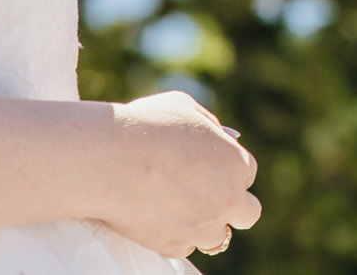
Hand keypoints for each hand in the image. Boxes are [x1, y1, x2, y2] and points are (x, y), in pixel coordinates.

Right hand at [99, 91, 260, 258]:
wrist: (109, 159)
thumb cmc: (144, 125)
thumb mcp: (184, 108)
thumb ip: (209, 124)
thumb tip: (226, 135)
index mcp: (235, 163)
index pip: (247, 173)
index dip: (228, 172)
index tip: (210, 171)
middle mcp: (226, 199)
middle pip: (248, 214)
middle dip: (232, 207)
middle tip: (209, 200)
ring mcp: (202, 226)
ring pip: (216, 238)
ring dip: (202, 226)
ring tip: (177, 212)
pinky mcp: (174, 245)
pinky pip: (182, 247)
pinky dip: (172, 237)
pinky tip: (155, 219)